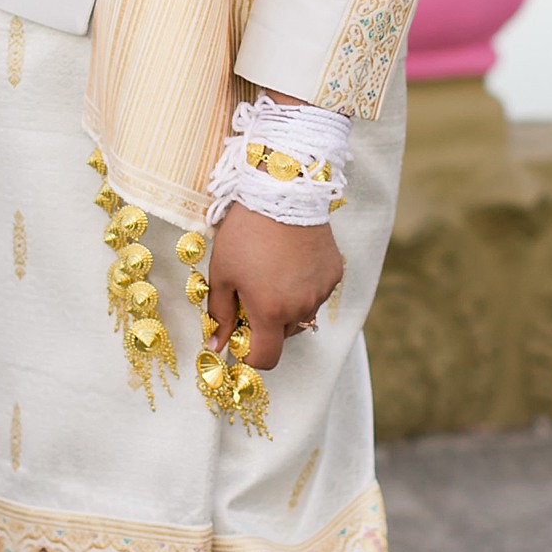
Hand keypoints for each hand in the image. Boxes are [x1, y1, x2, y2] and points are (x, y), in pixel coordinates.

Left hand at [205, 207, 345, 373]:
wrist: (282, 193)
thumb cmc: (246, 232)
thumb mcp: (222, 273)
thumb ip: (220, 314)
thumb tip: (217, 346)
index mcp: (270, 312)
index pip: (266, 358)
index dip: (250, 354)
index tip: (241, 339)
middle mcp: (300, 307)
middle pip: (283, 336)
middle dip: (267, 325)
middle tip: (252, 295)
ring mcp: (321, 292)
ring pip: (302, 315)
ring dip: (287, 307)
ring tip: (273, 274)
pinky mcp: (334, 274)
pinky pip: (317, 294)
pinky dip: (304, 288)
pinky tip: (291, 263)